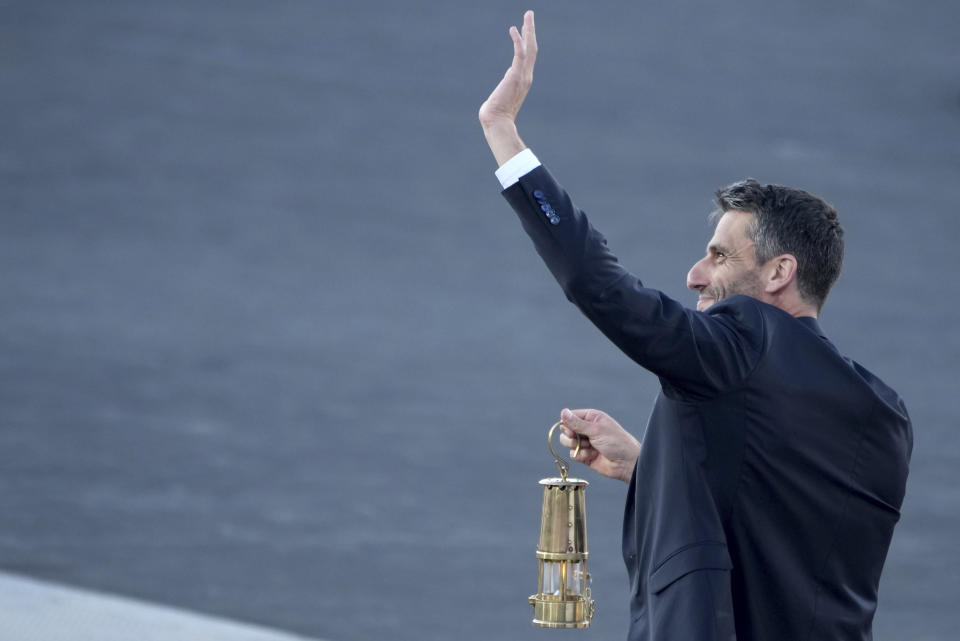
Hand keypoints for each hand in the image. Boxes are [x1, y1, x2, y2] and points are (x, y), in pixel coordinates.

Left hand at [478, 10, 537, 164]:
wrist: (497, 122)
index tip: (525, 29)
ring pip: (529, 48)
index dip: (527, 41)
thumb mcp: (503, 94)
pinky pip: (519, 54)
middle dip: (531, 30)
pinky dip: (518, 40)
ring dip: (529, 30)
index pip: (528, 56)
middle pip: (532, 48)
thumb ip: (507, 84)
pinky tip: (513, 29)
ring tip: (528, 15)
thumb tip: (507, 79)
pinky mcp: (515, 75)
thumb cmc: (495, 114)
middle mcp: (526, 76)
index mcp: (523, 80)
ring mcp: (523, 76)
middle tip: (529, 14)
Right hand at [558, 408, 640, 483]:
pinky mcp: (584, 455)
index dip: (567, 424)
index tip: (571, 431)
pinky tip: (592, 455)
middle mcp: (586, 429)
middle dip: (571, 437)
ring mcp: (585, 442)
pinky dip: (581, 456)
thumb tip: (563, 412)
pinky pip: (573, 455)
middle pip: (565, 430)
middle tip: (583, 440)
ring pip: (567, 443)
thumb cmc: (617, 442)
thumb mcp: (596, 430)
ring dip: (577, 447)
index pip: (569, 417)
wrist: (626, 463)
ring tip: (590, 448)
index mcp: (591, 418)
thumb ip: (577, 423)